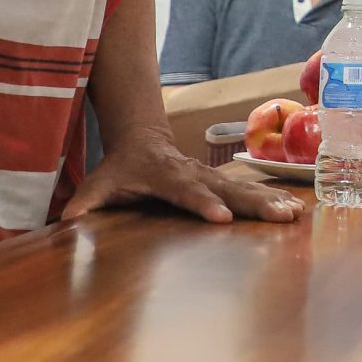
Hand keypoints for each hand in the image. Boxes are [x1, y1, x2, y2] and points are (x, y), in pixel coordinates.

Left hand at [60, 125, 304, 225]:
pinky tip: (297, 212)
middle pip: (228, 189)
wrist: (144, 138)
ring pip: (245, 189)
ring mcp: (213, 176)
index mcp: (167, 175)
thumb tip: (64, 223)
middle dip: (254, 203)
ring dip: (271, 202)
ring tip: (295, 215)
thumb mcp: (101, 181)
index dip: (204, 204)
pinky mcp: (224, 181)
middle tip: (279, 217)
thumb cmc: (122, 166)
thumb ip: (86, 201)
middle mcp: (195, 173)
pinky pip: (251, 191)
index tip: (222, 219)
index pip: (187, 191)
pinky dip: (274, 199)